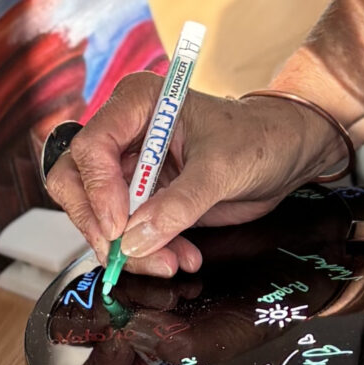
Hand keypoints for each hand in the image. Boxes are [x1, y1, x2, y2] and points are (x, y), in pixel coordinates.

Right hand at [44, 77, 343, 275]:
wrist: (286, 152)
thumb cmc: (259, 138)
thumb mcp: (223, 169)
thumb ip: (179, 204)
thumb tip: (134, 240)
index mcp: (137, 103)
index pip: (90, 147)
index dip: (97, 191)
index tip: (120, 227)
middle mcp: (124, 132)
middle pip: (77, 183)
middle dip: (101, 226)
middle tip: (130, 255)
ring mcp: (130, 167)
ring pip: (97, 215)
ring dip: (129, 247)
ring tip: (174, 261)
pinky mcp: (142, 197)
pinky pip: (124, 231)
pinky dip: (145, 251)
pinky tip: (180, 257)